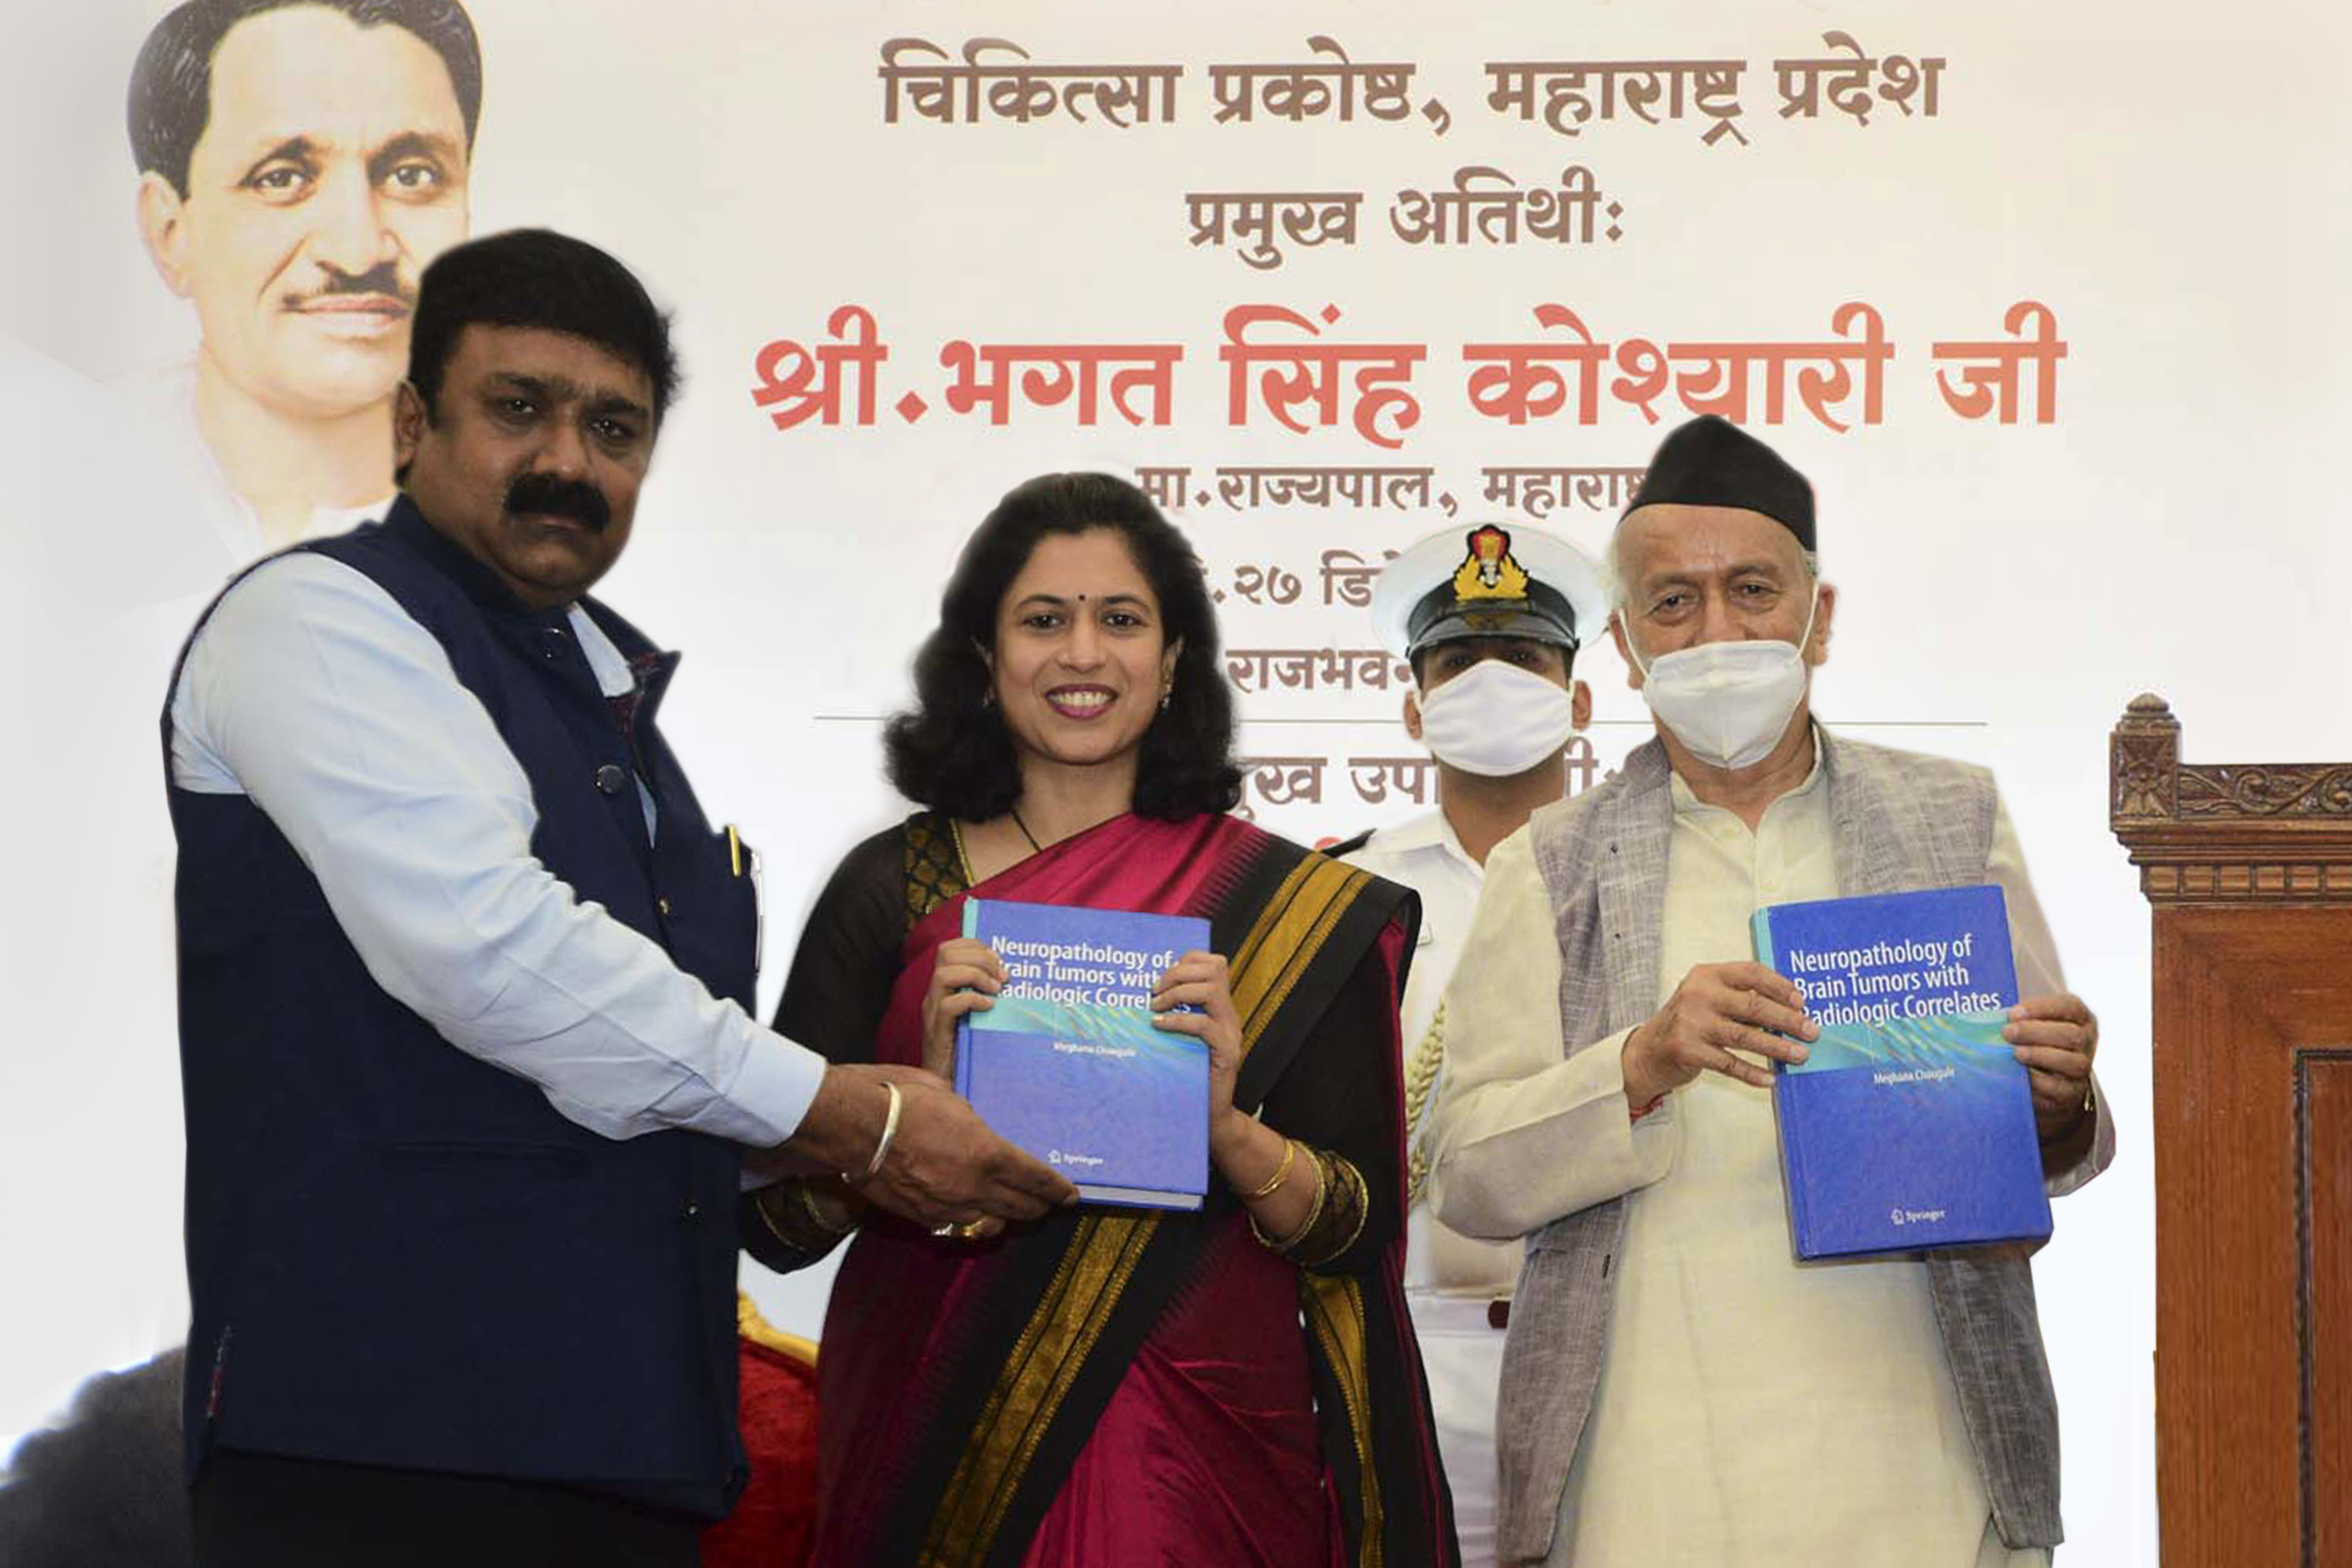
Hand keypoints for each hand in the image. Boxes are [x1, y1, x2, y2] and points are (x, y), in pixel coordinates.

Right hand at [775, 1062, 1076, 1227]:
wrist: (853, 1125)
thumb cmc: (902, 1099)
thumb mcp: (952, 1098)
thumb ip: (972, 1122)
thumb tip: (976, 1128)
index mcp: (987, 1154)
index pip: (1035, 1179)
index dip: (1057, 1188)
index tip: (1070, 1194)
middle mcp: (973, 1187)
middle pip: (1020, 1206)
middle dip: (1039, 1205)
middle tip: (1049, 1202)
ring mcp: (946, 1206)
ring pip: (990, 1221)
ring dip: (1007, 1216)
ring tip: (1017, 1211)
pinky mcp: (921, 1216)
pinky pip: (957, 1224)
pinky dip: (971, 1219)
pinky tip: (974, 1213)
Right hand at [921, 938, 1003, 1079]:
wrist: (947, 1089)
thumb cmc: (970, 1051)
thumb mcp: (980, 1017)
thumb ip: (989, 997)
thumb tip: (1016, 980)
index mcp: (944, 988)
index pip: (950, 949)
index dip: (975, 945)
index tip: (999, 959)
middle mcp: (934, 996)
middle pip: (945, 953)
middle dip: (979, 957)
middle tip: (1003, 976)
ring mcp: (932, 1014)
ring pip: (943, 975)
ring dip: (975, 975)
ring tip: (997, 990)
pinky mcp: (937, 1034)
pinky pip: (948, 1006)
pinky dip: (971, 1000)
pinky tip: (989, 1008)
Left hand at [1149, 951, 1245, 1145]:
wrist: (1210, 1115)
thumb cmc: (1189, 1075)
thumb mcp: (1181, 1038)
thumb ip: (1175, 1015)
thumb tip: (1142, 995)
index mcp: (1220, 1008)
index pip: (1214, 963)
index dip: (1188, 960)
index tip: (1162, 976)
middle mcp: (1229, 1015)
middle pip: (1214, 969)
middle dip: (1178, 973)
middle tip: (1153, 992)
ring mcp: (1231, 1033)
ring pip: (1211, 990)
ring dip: (1177, 993)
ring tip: (1154, 1008)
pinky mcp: (1227, 1053)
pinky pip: (1204, 1026)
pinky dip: (1177, 1021)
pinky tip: (1158, 1025)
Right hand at [1621, 961, 1815, 1106]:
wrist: (1647, 1051)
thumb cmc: (1689, 1022)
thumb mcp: (1708, 997)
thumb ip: (1740, 997)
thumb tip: (1791, 1009)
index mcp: (1707, 974)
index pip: (1751, 973)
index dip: (1780, 986)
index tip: (1802, 1002)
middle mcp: (1698, 994)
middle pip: (1753, 1006)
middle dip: (1787, 1020)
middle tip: (1812, 1032)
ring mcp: (1691, 1023)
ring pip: (1745, 1036)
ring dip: (1777, 1048)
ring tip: (1801, 1055)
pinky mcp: (1688, 1050)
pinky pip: (1729, 1064)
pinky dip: (1752, 1073)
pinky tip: (1770, 1079)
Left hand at [2005, 992, 2097, 1142]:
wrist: (2050, 1083)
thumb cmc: (2035, 1042)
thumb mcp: (2033, 1024)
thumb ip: (2020, 1018)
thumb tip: (1989, 1017)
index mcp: (2079, 1017)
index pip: (2069, 1006)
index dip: (2042, 1008)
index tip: (2013, 1013)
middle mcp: (2086, 1041)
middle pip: (2070, 1035)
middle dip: (2035, 1032)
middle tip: (2007, 1033)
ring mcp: (2082, 1068)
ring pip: (2072, 1062)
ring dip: (2039, 1056)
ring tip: (2015, 1053)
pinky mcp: (2072, 1093)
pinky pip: (2059, 1088)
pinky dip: (2038, 1082)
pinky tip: (2021, 1076)